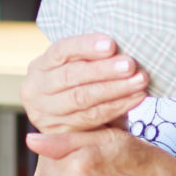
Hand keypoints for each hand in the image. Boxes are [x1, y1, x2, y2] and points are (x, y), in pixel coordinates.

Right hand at [22, 34, 148, 131]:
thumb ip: (89, 58)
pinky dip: (117, 106)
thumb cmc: (73, 84)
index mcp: (40, 66)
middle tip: (130, 65)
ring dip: (115, 89)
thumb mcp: (72, 66)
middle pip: (71, 76)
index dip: (85, 46)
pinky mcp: (60, 131)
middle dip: (104, 70)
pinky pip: (92, 118)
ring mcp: (46, 113)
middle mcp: (37, 89)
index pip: (60, 51)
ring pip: (82, 98)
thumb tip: (119, 46)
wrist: (60, 117)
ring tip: (139, 81)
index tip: (110, 44)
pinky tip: (135, 98)